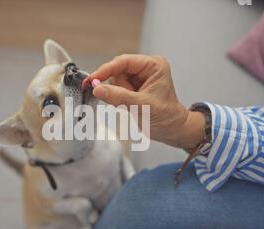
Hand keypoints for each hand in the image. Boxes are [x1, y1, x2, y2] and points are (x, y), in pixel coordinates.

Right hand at [86, 54, 204, 148]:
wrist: (171, 131)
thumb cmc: (166, 118)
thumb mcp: (142, 106)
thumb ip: (119, 97)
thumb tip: (97, 88)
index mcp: (153, 65)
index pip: (124, 62)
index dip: (106, 70)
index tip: (92, 80)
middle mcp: (146, 68)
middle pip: (117, 71)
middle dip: (115, 87)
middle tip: (121, 102)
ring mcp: (139, 78)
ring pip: (114, 81)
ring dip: (117, 95)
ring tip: (131, 106)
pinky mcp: (133, 87)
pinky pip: (116, 89)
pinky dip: (118, 99)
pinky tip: (128, 106)